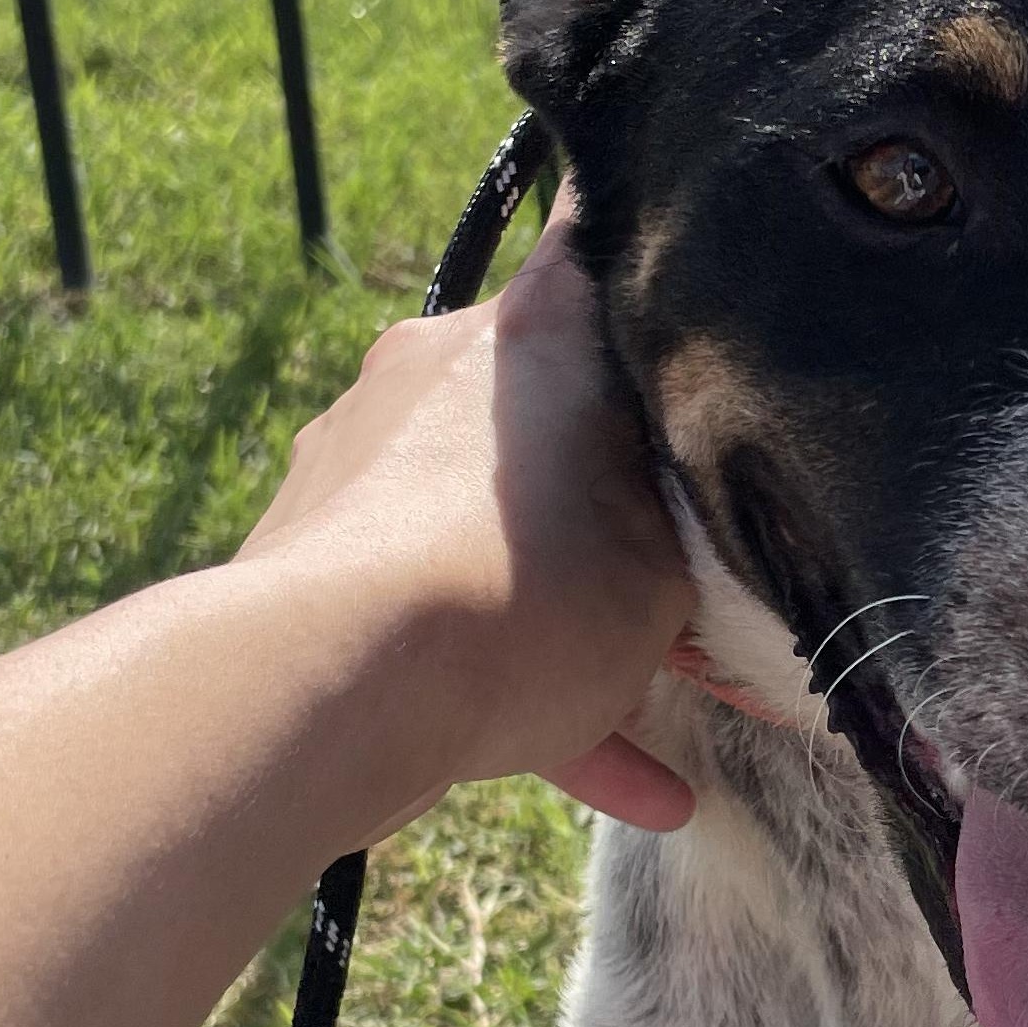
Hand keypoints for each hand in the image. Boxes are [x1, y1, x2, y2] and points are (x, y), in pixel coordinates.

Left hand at [235, 190, 696, 837]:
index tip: (711, 294)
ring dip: (580, 615)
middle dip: (629, 499)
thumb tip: (697, 527)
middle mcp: (439, 367)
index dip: (663, 255)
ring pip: (500, 529)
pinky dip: (521, 687)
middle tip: (702, 578)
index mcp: (537, 328)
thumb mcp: (663, 569)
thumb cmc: (521, 596)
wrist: (333, 682)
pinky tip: (636, 788)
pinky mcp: (316, 552)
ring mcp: (366, 458)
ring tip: (669, 713)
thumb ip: (692, 536)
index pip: (609, 237)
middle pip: (559, 410)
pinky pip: (442, 610)